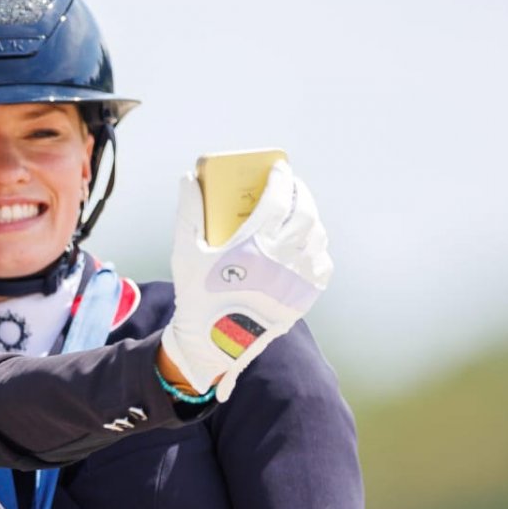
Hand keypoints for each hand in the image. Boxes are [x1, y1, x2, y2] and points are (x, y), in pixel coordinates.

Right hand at [165, 160, 331, 400]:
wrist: (216, 340)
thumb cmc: (198, 293)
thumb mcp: (185, 252)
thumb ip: (188, 212)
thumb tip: (188, 178)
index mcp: (253, 245)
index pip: (278, 199)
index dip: (281, 178)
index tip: (279, 167)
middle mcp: (282, 260)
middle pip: (305, 213)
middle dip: (300, 192)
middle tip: (290, 185)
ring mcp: (297, 279)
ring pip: (317, 236)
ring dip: (310, 218)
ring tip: (298, 212)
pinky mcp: (306, 296)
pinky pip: (322, 263)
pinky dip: (317, 247)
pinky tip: (306, 243)